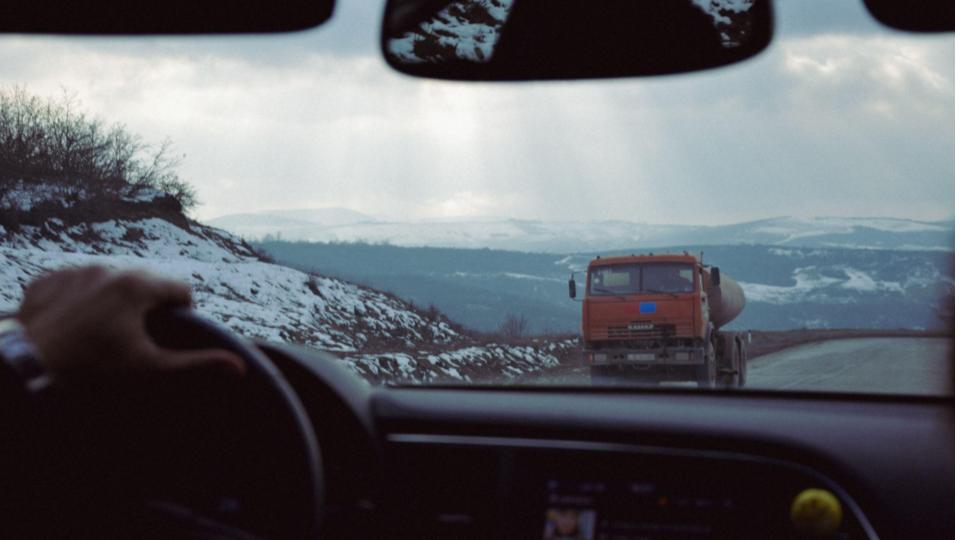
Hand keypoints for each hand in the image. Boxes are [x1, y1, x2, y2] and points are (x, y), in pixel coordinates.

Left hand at [16, 265, 244, 378]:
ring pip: (110, 281)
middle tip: (137, 340)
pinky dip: (81, 300)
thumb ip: (196, 364)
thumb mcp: (149, 370)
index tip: (172, 333)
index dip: (183, 312)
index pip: (179, 289)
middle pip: (145, 282)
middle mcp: (107, 269)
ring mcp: (73, 272)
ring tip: (103, 335)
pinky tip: (76, 327)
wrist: (24, 370)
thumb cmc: (91, 372)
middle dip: (148, 306)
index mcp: (137, 286)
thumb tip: (239, 368)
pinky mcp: (46, 282)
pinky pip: (75, 284)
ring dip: (115, 301)